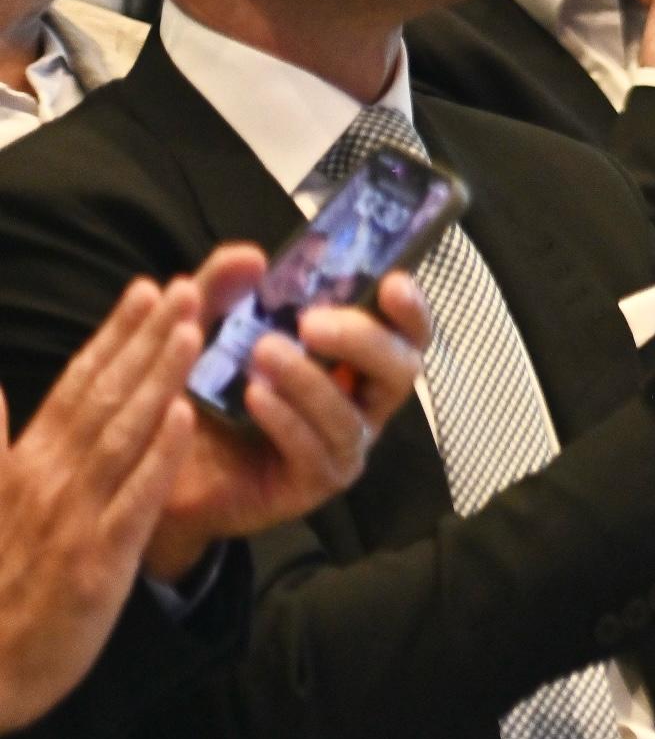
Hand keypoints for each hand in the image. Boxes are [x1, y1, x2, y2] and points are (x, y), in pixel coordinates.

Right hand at [0, 280, 192, 730]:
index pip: (78, 385)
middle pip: (104, 396)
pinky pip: (134, 499)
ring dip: (159, 379)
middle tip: (189, 288)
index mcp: (28, 463)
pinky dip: (160, 457)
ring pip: (123, 434)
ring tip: (194, 329)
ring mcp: (73, 517)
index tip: (150, 290)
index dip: (115, 336)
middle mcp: (49, 479)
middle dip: (147, 339)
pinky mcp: (95, 561)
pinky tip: (191, 419)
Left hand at [143, 250, 429, 580]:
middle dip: (363, 340)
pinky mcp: (316, 484)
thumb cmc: (196, 392)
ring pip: (351, 414)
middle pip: (400, 370)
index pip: (404, 332)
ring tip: (263, 353)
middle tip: (311, 323)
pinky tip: (254, 398)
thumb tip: (251, 255)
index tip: (392, 283)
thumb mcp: (202, 328)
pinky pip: (316, 451)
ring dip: (310, 380)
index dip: (410, 310)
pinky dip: (288, 421)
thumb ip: (222, 288)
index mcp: (351, 359)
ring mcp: (343, 445)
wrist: (161, 461)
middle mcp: (360, 402)